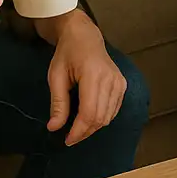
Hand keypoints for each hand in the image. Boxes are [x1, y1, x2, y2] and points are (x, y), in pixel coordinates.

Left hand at [38, 11, 127, 146]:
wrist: (85, 37)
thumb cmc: (67, 54)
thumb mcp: (55, 76)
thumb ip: (58, 103)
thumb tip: (54, 128)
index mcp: (93, 75)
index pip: (89, 112)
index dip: (78, 130)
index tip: (67, 140)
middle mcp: (110, 79)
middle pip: (100, 117)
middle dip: (85, 132)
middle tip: (70, 138)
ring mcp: (119, 81)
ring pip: (109, 116)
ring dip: (93, 127)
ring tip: (78, 129)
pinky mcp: (122, 84)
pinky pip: (114, 109)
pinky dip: (102, 118)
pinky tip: (90, 118)